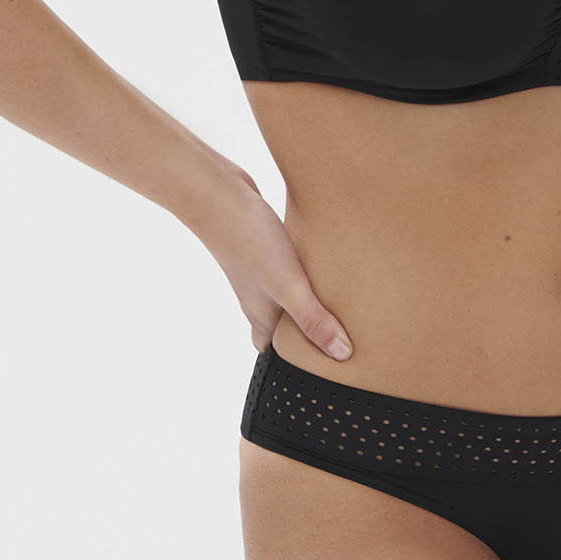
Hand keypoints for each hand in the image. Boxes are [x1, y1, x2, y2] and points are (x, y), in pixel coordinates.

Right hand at [200, 165, 354, 360]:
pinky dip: (302, 272)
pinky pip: (286, 268)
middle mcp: (257, 296)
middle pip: (280, 324)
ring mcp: (259, 271)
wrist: (218, 194)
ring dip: (305, 300)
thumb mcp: (288, 286)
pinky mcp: (264, 246)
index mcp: (261, 315)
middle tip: (335, 335)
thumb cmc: (250, 242)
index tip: (320, 366)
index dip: (294, 360)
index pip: (274, 349)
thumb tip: (343, 355)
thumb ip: (314, 319)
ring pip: (284, 295)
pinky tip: (320, 262)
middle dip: (303, 332)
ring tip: (336, 301)